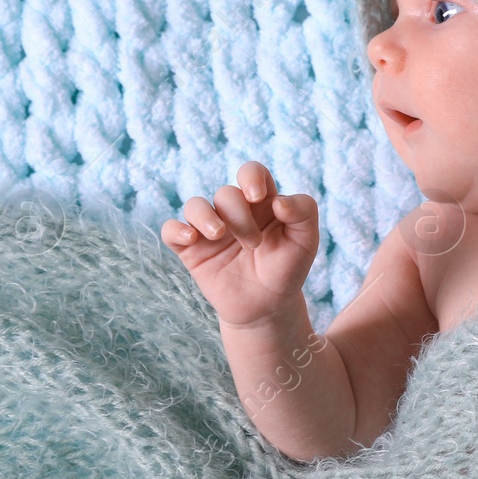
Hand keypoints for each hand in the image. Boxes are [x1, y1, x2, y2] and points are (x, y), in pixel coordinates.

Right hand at [161, 160, 320, 328]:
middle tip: (254, 244)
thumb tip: (279, 200)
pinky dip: (176, 230)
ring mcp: (210, 230)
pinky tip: (190, 238)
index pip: (251, 172)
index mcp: (261, 203)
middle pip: (226, 193)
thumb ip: (304, 211)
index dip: (250, 176)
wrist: (268, 306)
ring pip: (194, 205)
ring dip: (205, 216)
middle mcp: (233, 211)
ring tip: (219, 235)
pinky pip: (171, 230)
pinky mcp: (192, 250)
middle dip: (239, 216)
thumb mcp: (306, 240)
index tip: (257, 196)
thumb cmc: (288, 268)